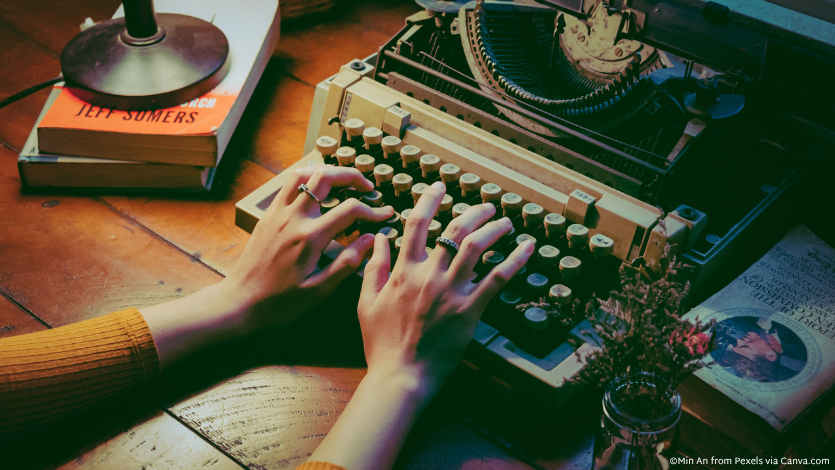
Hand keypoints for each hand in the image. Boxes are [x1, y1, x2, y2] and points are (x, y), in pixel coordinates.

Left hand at [141, 165, 393, 367]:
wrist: (240, 302)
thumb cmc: (279, 302)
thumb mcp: (318, 291)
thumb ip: (347, 263)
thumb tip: (369, 239)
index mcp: (309, 238)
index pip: (350, 210)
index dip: (373, 210)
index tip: (385, 215)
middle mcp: (293, 218)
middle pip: (325, 177)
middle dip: (351, 176)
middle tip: (367, 187)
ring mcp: (277, 213)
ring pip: (303, 174)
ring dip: (326, 172)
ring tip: (343, 182)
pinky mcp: (268, 216)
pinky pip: (288, 185)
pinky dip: (306, 179)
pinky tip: (317, 191)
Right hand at [358, 181, 533, 397]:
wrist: (400, 376)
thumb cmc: (381, 343)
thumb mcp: (366, 301)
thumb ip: (374, 267)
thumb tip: (379, 238)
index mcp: (403, 271)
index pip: (417, 224)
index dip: (429, 200)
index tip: (439, 186)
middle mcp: (429, 275)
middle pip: (454, 230)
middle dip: (473, 211)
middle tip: (486, 205)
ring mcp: (451, 292)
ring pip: (477, 248)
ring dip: (494, 228)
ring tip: (505, 220)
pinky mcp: (470, 311)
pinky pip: (496, 280)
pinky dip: (514, 261)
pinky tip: (526, 247)